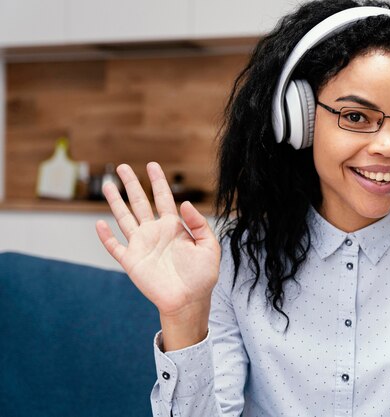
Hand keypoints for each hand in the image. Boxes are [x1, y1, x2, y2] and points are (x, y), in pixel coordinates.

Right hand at [95, 162, 219, 322]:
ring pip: (124, 218)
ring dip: (115, 202)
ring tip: (108, 184)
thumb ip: (199, 224)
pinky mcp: (132, 262)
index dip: (158, 181)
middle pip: (139, 202)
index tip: (152, 165)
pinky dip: (106, 236)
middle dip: (132, 184)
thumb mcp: (209, 247)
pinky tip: (100, 223)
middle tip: (123, 166)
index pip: (163, 198)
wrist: (189, 301)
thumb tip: (184, 204)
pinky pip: (115, 247)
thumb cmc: (202, 276)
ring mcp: (142, 246)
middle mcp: (155, 232)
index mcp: (174, 227)